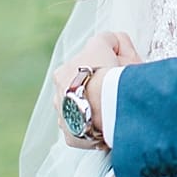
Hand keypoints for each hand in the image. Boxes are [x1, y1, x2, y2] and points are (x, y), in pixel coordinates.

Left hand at [53, 32, 140, 147]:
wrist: (109, 103)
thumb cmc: (108, 74)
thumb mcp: (106, 44)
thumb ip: (108, 39)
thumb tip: (113, 41)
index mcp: (62, 73)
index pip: (84, 68)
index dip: (105, 68)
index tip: (118, 72)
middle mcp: (58, 97)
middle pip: (81, 91)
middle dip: (97, 91)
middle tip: (118, 91)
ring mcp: (65, 119)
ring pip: (83, 112)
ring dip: (95, 111)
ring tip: (115, 110)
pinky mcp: (74, 138)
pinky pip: (87, 133)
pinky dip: (97, 129)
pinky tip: (111, 124)